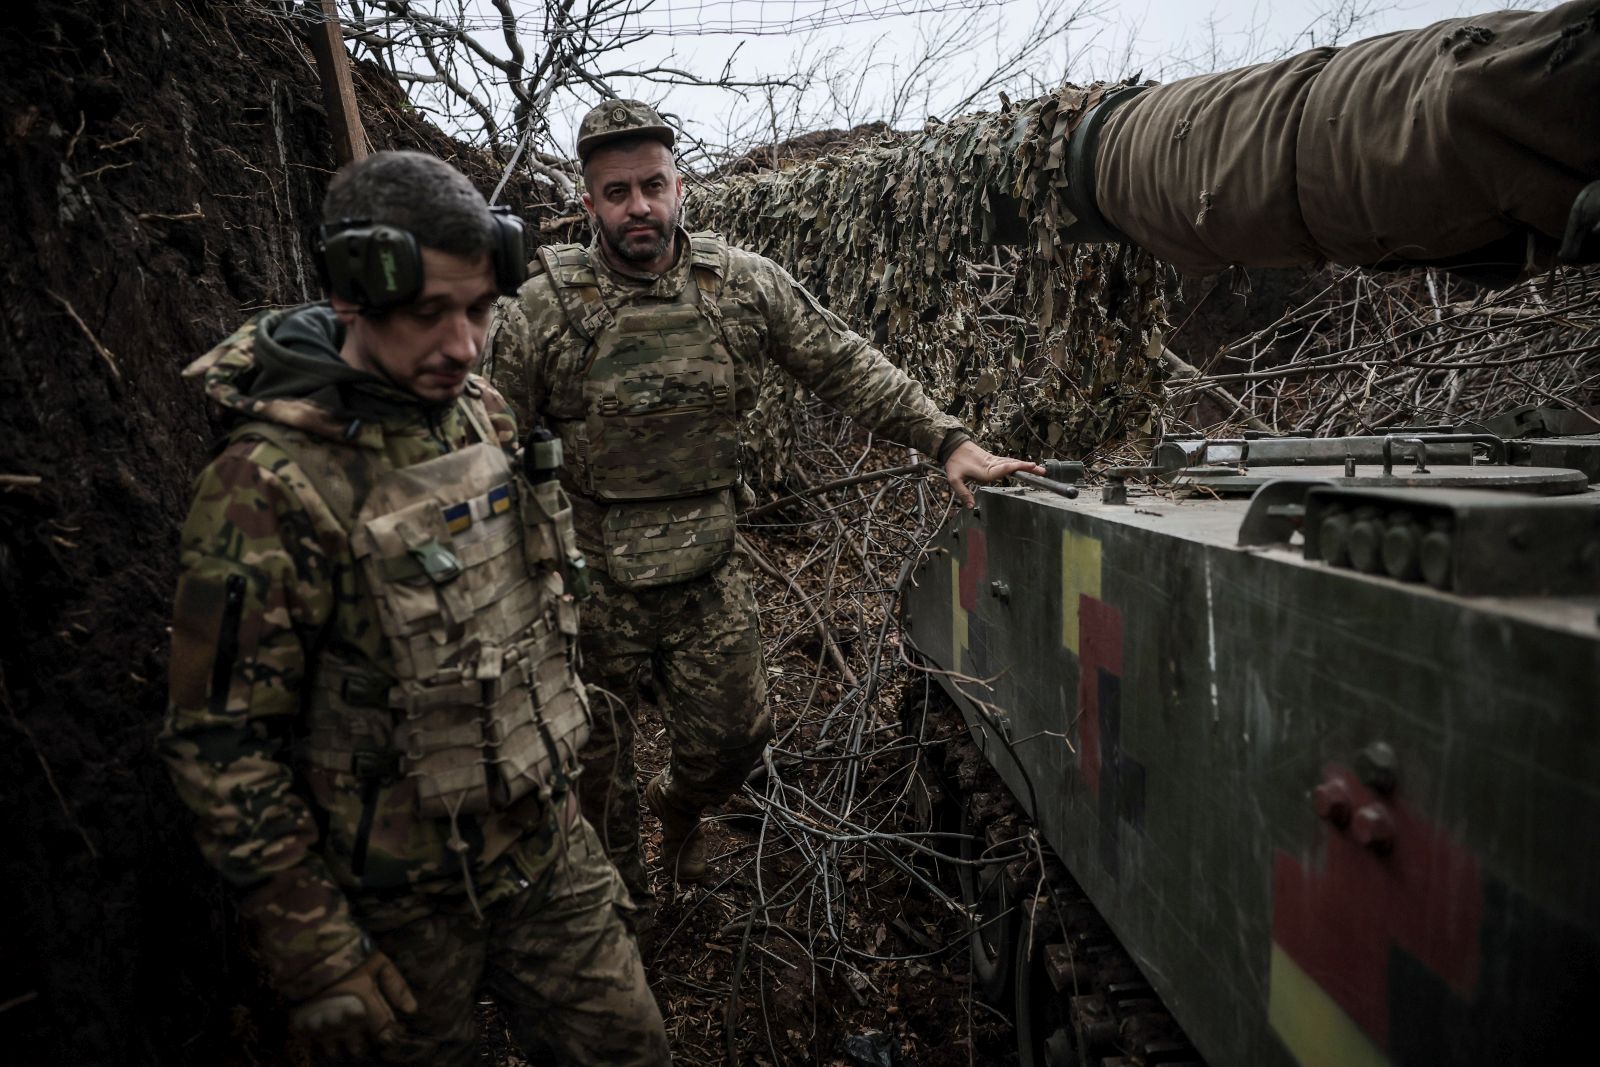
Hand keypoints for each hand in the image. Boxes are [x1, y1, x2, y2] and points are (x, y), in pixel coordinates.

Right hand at [288, 950, 417, 1059]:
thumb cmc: (349, 953)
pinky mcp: (300, 1025)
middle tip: (365, 1034)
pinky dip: (319, 1048)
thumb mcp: (378, 963)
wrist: (309, 946)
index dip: (389, 1035)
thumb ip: (397, 986)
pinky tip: (325, 1040)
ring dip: (342, 1046)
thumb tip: (412, 1010)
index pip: (383, 1032)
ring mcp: (320, 1025)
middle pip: (359, 1047)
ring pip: (335, 1050)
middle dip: (364, 1043)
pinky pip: (311, 1048)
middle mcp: (343, 1020)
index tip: (390, 1033)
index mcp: (364, 1005)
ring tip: (345, 1036)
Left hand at [942, 440, 1044, 508]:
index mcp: (986, 470)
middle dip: (1029, 467)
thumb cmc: (954, 463)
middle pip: (1013, 465)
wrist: (953, 446)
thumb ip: (963, 493)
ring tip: (1040, 469)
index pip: (1004, 468)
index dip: (1018, 467)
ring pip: (1012, 463)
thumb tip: (971, 506)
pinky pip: (1008, 462)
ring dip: (1026, 465)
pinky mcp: (993, 460)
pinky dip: (1018, 463)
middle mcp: (992, 464)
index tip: (1030, 466)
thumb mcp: (954, 479)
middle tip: (1043, 471)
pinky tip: (1025, 465)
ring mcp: (994, 461)